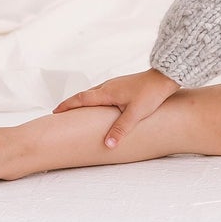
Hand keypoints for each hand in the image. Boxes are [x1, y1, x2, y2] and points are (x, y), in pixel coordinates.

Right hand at [53, 68, 180, 148]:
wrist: (165, 76)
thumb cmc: (151, 93)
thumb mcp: (135, 114)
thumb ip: (120, 130)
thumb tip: (107, 145)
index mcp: (107, 92)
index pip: (81, 99)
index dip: (67, 105)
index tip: (55, 111)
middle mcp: (109, 85)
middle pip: (85, 95)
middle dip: (72, 104)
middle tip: (61, 112)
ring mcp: (116, 84)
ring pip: (95, 93)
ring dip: (84, 101)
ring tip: (78, 111)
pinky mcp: (124, 85)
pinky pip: (104, 92)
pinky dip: (95, 99)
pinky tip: (102, 106)